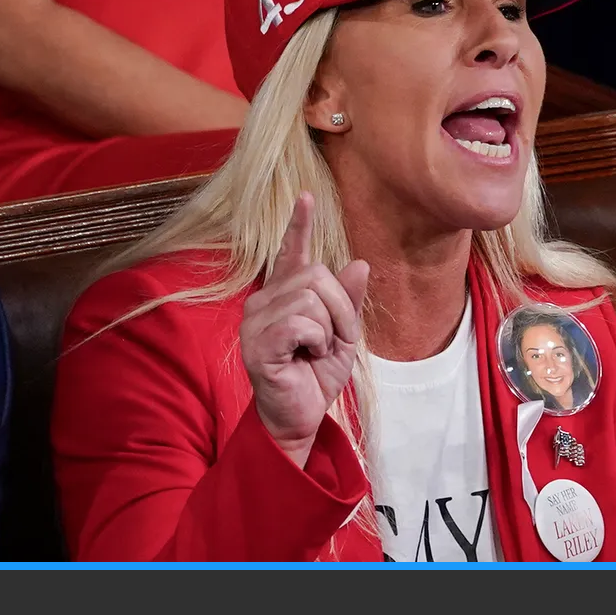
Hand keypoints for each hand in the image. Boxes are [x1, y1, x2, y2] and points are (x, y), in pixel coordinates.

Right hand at [240, 193, 368, 467]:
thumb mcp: (343, 335)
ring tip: (316, 352)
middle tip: (334, 340)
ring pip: (312, 299)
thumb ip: (348, 301)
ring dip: (330, 329)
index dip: (299, 225)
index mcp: (282, 297)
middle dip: (341, 309)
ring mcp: (256, 321)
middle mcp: (263, 302)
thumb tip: (359, 263)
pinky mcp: (258, 343)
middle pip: (317, 275)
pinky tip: (305, 357)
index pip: (290, 253)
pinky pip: (302, 322)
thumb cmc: (315, 378)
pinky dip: (317, 341)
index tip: (307, 196)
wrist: (299, 418)